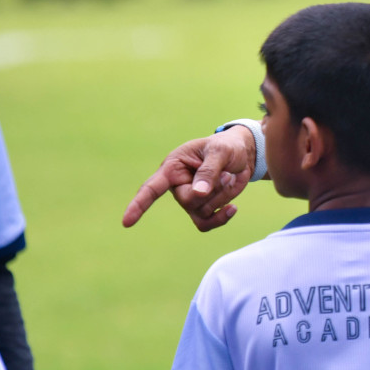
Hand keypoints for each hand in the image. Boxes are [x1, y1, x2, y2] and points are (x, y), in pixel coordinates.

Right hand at [122, 127, 254, 230]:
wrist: (242, 154)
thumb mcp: (219, 152)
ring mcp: (190, 199)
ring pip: (201, 211)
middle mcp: (177, 185)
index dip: (138, 205)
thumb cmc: (226, 147)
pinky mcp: (203, 208)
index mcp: (173, 167)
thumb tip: (198, 193)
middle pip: (187, 201)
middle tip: (226, 173)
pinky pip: (207, 223)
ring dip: (221, 196)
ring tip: (229, 177)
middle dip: (211, 190)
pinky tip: (233, 208)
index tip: (126, 222)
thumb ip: (208, 171)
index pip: (151, 188)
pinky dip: (221, 218)